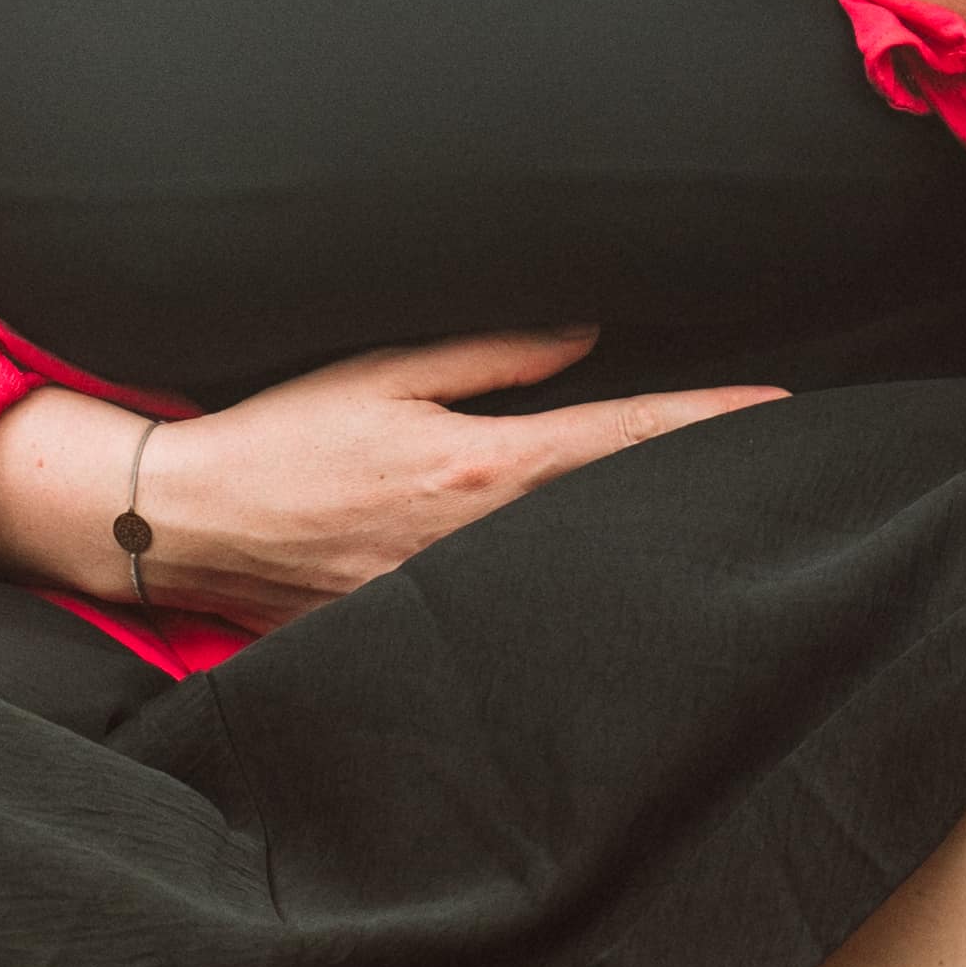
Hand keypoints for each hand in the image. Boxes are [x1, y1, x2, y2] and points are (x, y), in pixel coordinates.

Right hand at [134, 327, 779, 626]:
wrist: (187, 522)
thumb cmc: (281, 435)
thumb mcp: (384, 369)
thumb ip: (491, 353)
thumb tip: (584, 331)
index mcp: (477, 463)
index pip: (619, 439)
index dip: (704, 423)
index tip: (778, 412)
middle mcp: (475, 540)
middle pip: (614, 516)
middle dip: (690, 495)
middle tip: (775, 477)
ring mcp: (450, 597)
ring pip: (570, 572)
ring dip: (633, 549)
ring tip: (704, 531)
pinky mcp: (417, 635)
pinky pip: (509, 613)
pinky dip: (556, 596)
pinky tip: (594, 596)